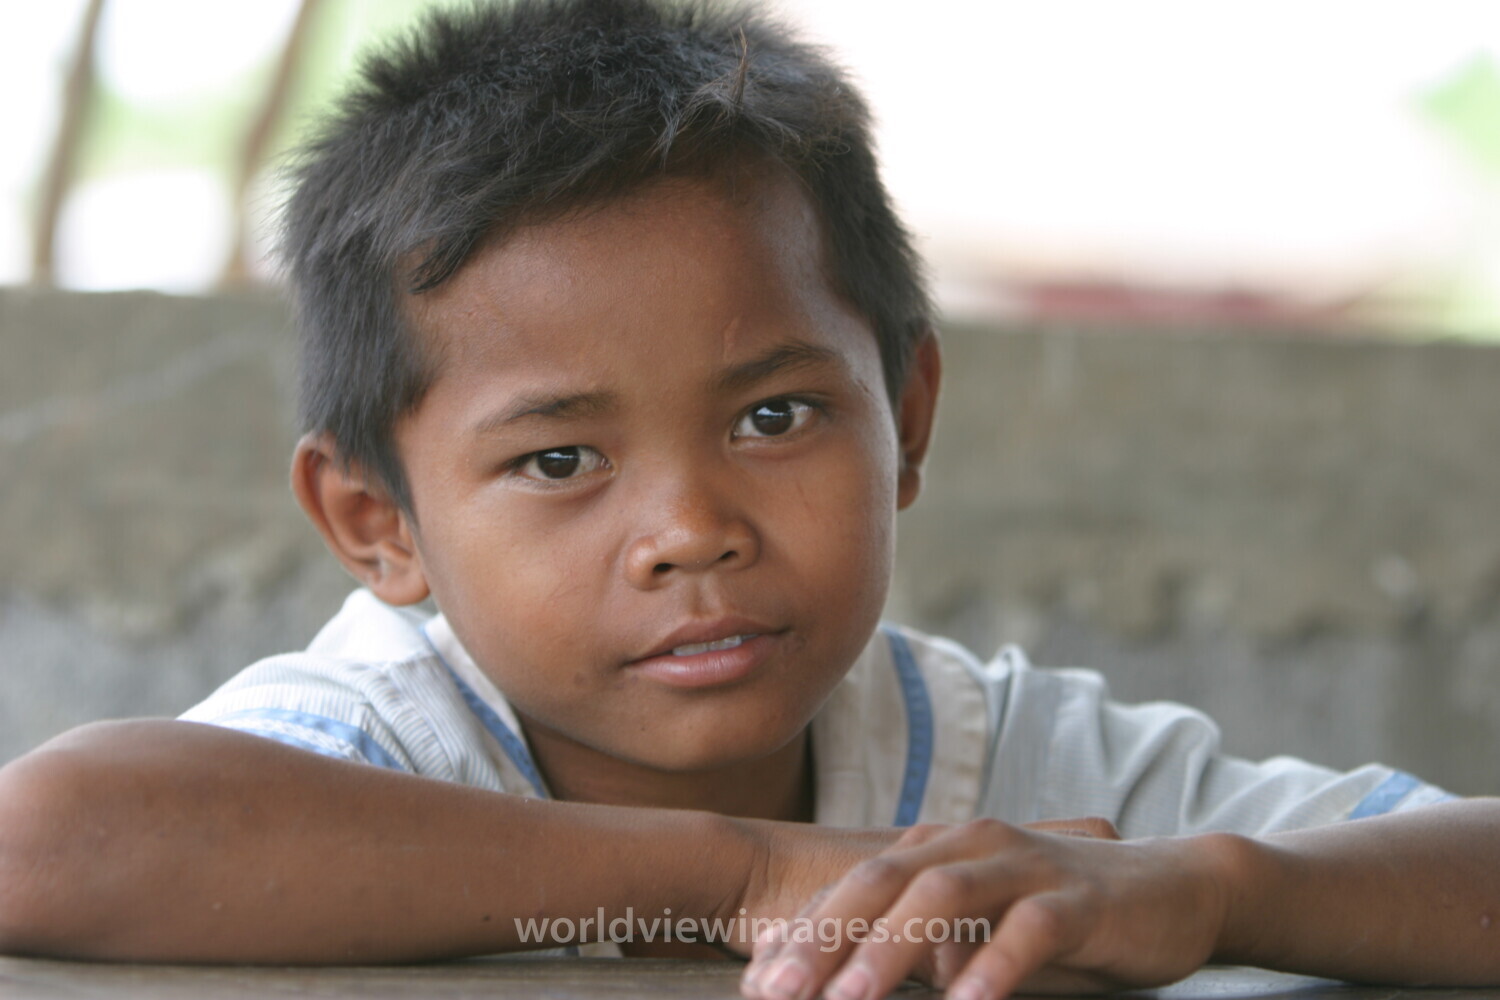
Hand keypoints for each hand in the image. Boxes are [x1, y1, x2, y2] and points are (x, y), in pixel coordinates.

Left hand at [738, 818, 1234, 999]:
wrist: (1175, 887)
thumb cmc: (1062, 915)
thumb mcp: (981, 930)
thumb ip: (922, 948)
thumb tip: (850, 982)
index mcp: (940, 847)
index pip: (855, 888)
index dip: (803, 935)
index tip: (755, 985)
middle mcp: (973, 844)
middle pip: (882, 883)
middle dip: (823, 940)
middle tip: (776, 994)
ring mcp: (1026, 865)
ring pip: (943, 896)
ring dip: (891, 950)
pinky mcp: (1079, 898)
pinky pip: (1029, 929)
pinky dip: (993, 967)